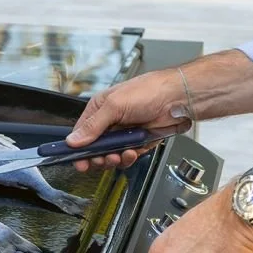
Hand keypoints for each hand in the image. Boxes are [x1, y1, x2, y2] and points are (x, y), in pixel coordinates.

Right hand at [66, 69, 190, 171]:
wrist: (179, 99)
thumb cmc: (150, 91)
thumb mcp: (115, 106)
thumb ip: (93, 125)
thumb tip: (73, 140)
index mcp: (100, 109)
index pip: (81, 133)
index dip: (78, 148)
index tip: (78, 161)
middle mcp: (110, 122)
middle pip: (95, 148)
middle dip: (97, 157)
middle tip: (101, 160)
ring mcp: (124, 133)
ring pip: (110, 155)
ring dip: (114, 159)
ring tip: (119, 155)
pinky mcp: (138, 142)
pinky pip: (127, 157)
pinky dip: (129, 158)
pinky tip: (133, 152)